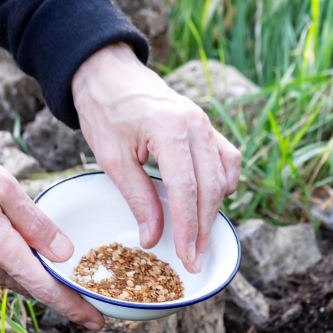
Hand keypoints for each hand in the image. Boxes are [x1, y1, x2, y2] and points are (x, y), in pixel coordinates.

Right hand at [0, 136, 104, 329]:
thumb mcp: (2, 186)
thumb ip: (35, 223)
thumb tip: (64, 253)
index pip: (44, 289)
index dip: (73, 308)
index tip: (97, 322)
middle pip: (32, 290)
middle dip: (61, 299)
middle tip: (90, 305)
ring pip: (15, 281)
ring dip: (40, 286)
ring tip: (66, 285)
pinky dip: (19, 273)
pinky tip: (30, 262)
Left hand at [72, 43, 241, 272]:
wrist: (108, 72)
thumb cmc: (105, 111)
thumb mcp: (112, 159)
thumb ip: (138, 198)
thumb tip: (154, 238)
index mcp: (170, 129)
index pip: (187, 189)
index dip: (188, 228)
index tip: (187, 256)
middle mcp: (196, 124)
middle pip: (210, 187)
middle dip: (204, 228)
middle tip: (195, 259)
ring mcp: (205, 124)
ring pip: (223, 176)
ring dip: (214, 209)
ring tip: (199, 238)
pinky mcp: (206, 127)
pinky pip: (226, 160)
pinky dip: (221, 185)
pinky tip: (206, 204)